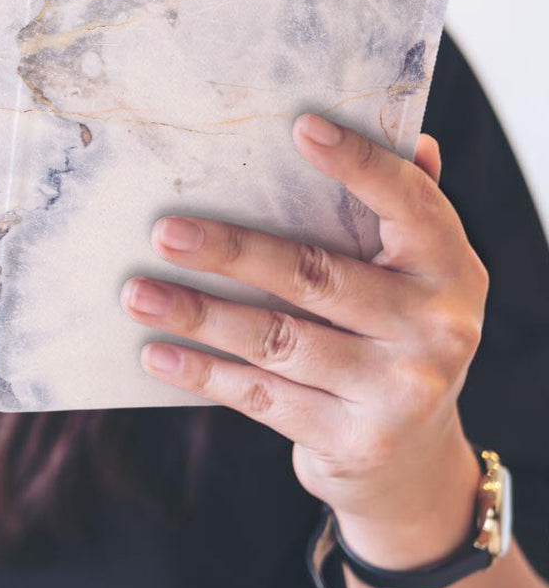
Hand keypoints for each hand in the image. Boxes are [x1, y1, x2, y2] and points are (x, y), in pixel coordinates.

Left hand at [121, 114, 488, 540]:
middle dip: (231, 250)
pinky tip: (157, 353)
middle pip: (315, 275)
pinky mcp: (356, 440)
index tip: (301, 127)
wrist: (415, 461)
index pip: (409, 203)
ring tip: (137, 295)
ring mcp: (398, 390)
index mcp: (451, 269)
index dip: (359, 164)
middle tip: (165, 232)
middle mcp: (436, 328)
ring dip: (197, 314)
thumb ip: (409, 212)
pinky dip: (204, 373)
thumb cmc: (395, 339)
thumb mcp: (416, 279)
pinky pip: (263, 397)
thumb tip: (414, 139)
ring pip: (276, 338)